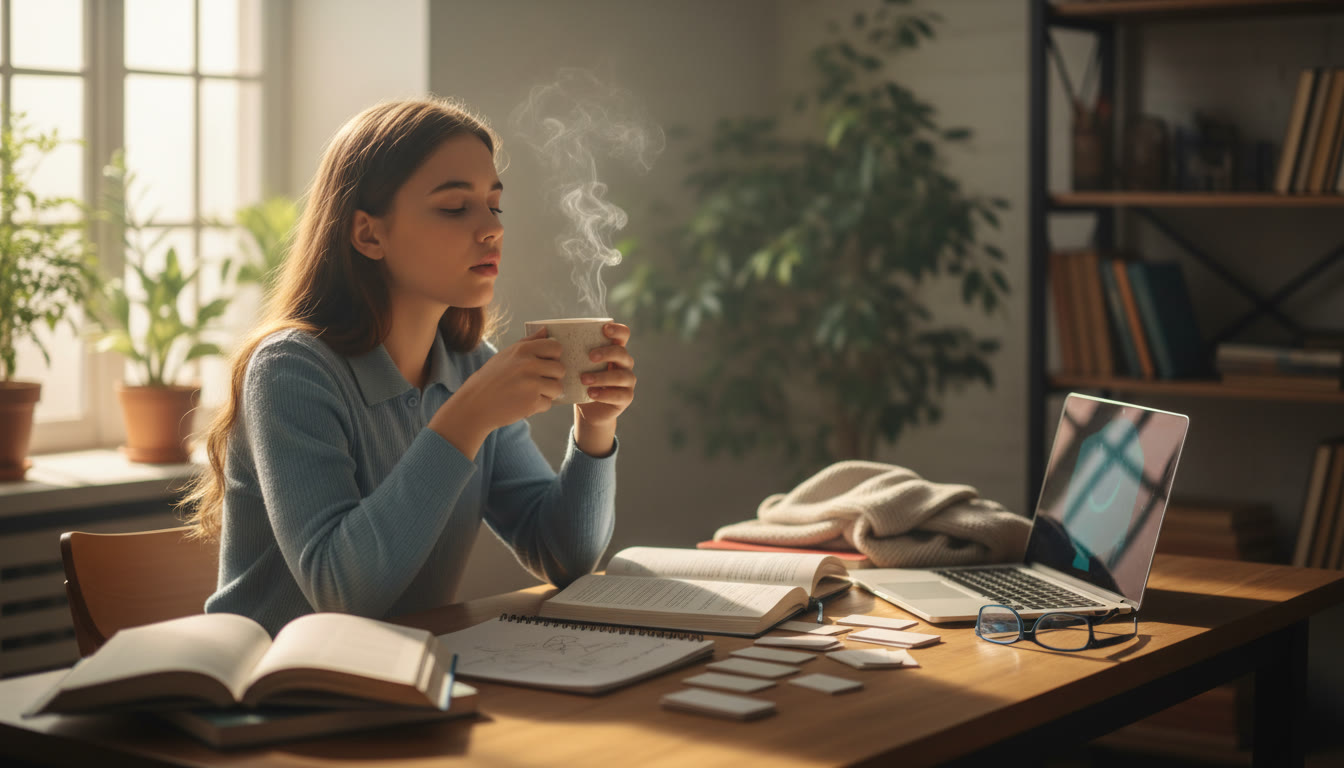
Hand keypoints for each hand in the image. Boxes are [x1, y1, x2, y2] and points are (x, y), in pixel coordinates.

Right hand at [431, 327, 563, 457]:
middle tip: (536, 382)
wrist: (474, 404)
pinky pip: (548, 403)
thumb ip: (528, 342)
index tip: (545, 363)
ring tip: (529, 393)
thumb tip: (546, 331)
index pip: (556, 347)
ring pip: (557, 388)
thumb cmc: (490, 378)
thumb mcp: (506, 355)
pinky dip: (538, 406)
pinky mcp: (532, 402)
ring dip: (547, 393)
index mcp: (523, 349)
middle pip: (560, 369)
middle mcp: (529, 364)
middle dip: (552, 377)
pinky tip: (523, 403)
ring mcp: (532, 384)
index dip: (553, 357)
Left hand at [575, 322, 634, 428]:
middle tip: (590, 356)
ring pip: (622, 376)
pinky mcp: (626, 398)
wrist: (587, 410)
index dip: (617, 330)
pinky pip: (620, 395)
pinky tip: (591, 393)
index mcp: (613, 350)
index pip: (623, 334)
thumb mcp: (574, 364)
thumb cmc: (580, 382)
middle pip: (622, 353)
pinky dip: (605, 394)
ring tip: (584, 379)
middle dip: (607, 353)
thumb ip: (566, 349)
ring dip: (602, 376)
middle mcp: (624, 363)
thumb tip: (544, 330)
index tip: (604, 329)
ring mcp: (627, 381)